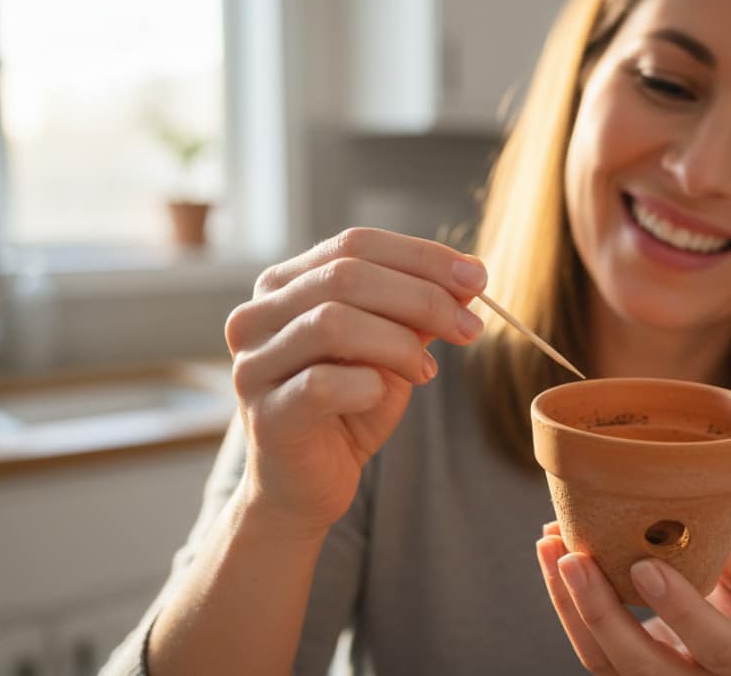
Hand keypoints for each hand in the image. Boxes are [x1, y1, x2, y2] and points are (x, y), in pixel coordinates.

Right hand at [225, 227, 486, 537]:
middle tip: (469, 328)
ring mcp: (253, 364)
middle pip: (345, 275)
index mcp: (284, 286)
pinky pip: (321, 382)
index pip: (354, 244)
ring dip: (398, 343)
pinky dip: (367, 385)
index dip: (421, 256)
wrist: (309, 485)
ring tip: (425, 372)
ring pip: (332, 322)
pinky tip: (382, 396)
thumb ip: (416, 313)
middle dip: (422, 297)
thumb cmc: (348, 409)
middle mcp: (256, 316)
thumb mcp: (391, 350)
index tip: (477, 278)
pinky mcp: (265, 414)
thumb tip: (467, 280)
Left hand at [536, 522, 730, 675]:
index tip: (644, 566)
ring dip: (570, 605)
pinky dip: (567, 606)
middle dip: (601, 612)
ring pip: (605, 662)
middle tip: (574, 557)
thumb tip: (694, 481)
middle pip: (643, 665)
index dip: (680, 609)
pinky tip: (556, 560)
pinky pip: (591, 651)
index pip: (716, 644)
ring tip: (551, 545)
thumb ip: (726, 544)